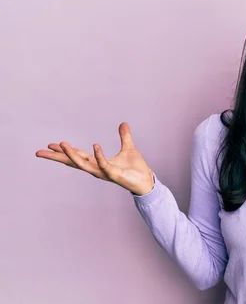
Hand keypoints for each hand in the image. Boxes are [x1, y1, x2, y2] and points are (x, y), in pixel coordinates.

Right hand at [35, 122, 154, 195]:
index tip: (50, 145)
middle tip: (40, 152)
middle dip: (57, 157)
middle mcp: (97, 169)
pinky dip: (99, 156)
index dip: (64, 151)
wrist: (147, 180)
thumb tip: (124, 123)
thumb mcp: (128, 148)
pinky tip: (95, 145)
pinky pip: (104, 165)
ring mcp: (104, 172)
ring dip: (72, 154)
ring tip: (61, 144)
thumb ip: (125, 137)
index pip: (77, 156)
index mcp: (98, 162)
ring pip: (84, 164)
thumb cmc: (136, 168)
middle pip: (73, 162)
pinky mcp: (114, 175)